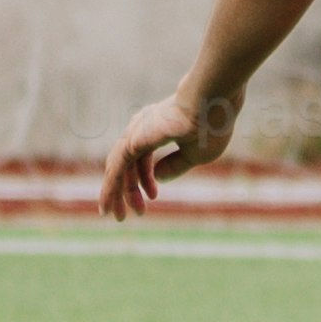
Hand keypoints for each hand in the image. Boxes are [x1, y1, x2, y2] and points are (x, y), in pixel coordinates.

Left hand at [99, 79, 234, 217]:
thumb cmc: (210, 126)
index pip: (141, 158)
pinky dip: (111, 187)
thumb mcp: (195, 155)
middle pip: (126, 164)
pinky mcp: (134, 140)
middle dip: (128, 190)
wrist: (211, 105)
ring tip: (119, 216)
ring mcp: (136, 132)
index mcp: (157, 129)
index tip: (153, 198)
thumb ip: (175, 167)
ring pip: (118, 168)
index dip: (145, 179)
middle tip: (128, 215)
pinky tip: (109, 203)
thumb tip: (157, 179)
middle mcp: (141, 128)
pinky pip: (117, 168)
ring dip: (116, 193)